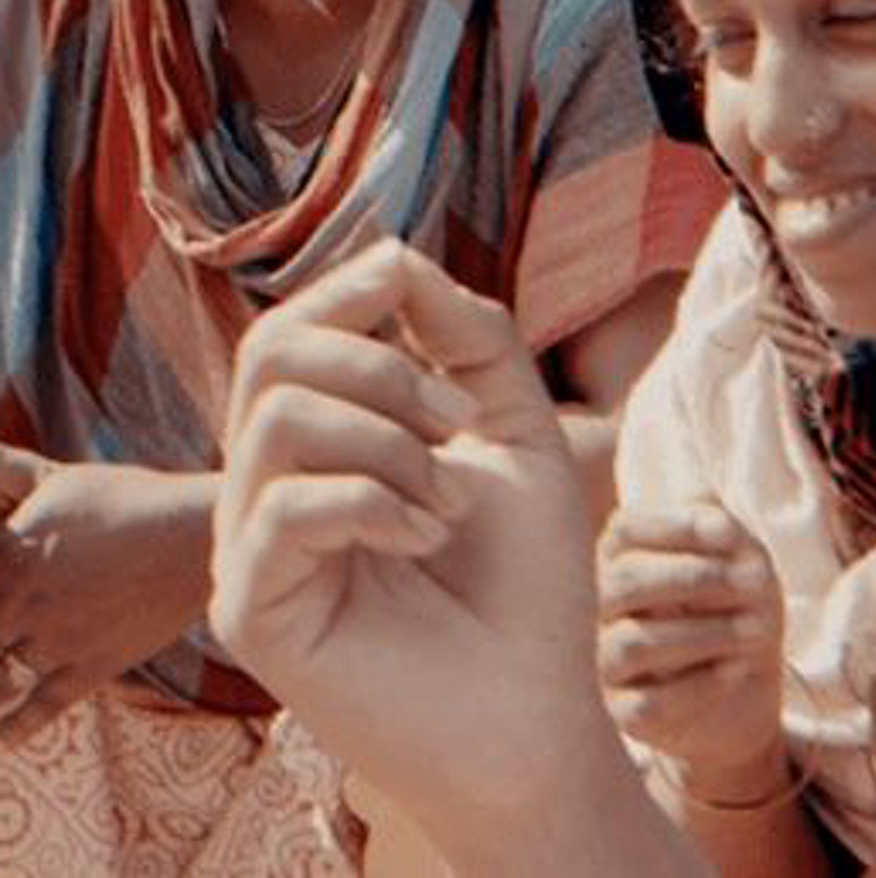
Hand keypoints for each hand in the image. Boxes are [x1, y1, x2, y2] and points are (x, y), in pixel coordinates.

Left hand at [0, 449, 215, 740]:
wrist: (203, 535)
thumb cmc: (132, 500)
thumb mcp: (64, 480)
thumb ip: (9, 471)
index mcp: (12, 552)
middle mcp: (24, 601)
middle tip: (5, 619)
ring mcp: (56, 640)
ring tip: (5, 663)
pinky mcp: (88, 670)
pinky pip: (33, 713)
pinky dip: (7, 733)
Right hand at [211, 242, 623, 848]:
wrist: (539, 703)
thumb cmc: (528, 576)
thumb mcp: (514, 425)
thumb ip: (468, 336)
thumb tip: (398, 256)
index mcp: (328, 439)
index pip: (295, 324)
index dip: (359, 289)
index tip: (432, 313)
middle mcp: (274, 485)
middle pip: (270, 349)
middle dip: (382, 361)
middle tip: (458, 420)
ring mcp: (254, 547)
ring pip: (277, 417)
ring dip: (391, 439)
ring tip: (448, 501)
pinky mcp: (251, 610)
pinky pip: (283, 506)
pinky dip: (373, 501)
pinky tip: (425, 538)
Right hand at [597, 502, 787, 802]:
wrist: (748, 684)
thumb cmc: (739, 602)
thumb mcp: (741, 555)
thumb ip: (723, 526)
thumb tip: (712, 514)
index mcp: (626, 556)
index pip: (625, 528)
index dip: (676, 524)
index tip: (730, 533)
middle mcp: (607, 606)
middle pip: (624, 581)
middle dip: (693, 577)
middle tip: (754, 582)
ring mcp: (610, 661)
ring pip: (633, 642)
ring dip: (704, 633)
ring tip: (755, 629)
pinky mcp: (625, 712)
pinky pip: (648, 702)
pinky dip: (699, 685)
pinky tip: (736, 670)